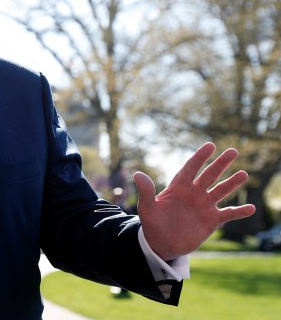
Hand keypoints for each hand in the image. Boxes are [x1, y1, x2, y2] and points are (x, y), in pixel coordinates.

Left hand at [134, 143, 255, 260]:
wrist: (161, 243)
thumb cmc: (152, 224)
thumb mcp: (147, 208)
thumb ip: (146, 191)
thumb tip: (137, 174)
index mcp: (178, 187)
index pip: (190, 168)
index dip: (199, 157)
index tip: (210, 146)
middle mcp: (194, 193)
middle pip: (209, 175)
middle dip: (220, 164)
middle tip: (233, 151)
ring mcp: (204, 206)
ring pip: (221, 191)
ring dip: (232, 183)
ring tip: (243, 174)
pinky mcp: (211, 220)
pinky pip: (228, 214)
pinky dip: (239, 212)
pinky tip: (251, 208)